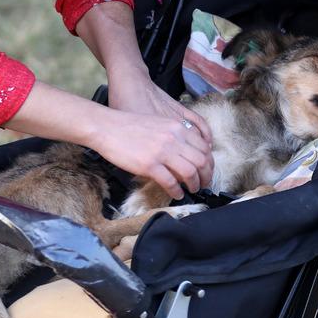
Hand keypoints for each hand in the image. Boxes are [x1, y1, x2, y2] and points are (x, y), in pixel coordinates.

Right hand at [89, 106, 212, 200]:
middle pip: (202, 161)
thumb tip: (187, 153)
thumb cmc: (130, 125)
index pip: (204, 148)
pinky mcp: (149, 165)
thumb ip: (175, 136)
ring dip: (194, 185)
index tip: (207, 171)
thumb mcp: (159, 124)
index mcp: (177, 128)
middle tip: (204, 184)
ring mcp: (162, 152)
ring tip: (192, 190)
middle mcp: (174, 139)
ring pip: (190, 173)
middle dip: (206, 176)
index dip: (209, 163)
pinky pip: (171, 182)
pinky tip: (176, 194)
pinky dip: (177, 191)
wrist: (107, 127)